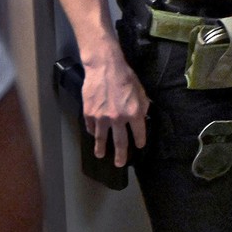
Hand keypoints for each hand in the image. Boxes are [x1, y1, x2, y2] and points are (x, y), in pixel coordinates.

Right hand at [81, 48, 149, 166]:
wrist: (104, 67)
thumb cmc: (125, 77)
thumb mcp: (141, 91)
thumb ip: (143, 106)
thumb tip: (143, 117)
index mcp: (134, 113)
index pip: (139, 133)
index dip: (140, 141)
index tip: (139, 146)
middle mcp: (118, 118)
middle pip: (120, 142)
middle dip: (121, 155)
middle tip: (120, 164)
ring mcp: (102, 118)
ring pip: (102, 139)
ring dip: (102, 148)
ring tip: (102, 155)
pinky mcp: (89, 114)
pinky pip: (91, 127)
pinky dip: (93, 132)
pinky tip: (94, 135)